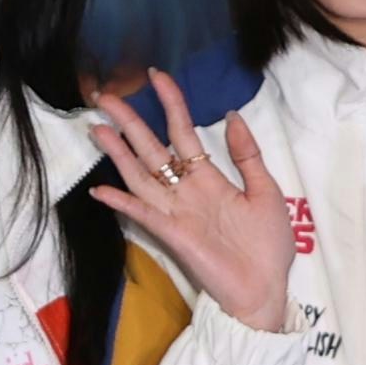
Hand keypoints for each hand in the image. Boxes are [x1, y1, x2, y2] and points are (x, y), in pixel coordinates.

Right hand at [89, 69, 294, 329]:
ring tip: (97, 128)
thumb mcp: (266, 191)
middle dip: (129, 121)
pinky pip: (142, 213)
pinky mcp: (171, 234)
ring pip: (139, 175)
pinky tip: (100, 189)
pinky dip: (120, 202)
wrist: (265, 289)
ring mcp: (175, 211)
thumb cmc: (269, 245)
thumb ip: (247, 154)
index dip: (170, 103)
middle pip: (151, 148)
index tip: (156, 75)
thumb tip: (231, 114)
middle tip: (103, 96)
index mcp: (208, 177)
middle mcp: (185, 190)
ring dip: (117, 153)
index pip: (182, 131)